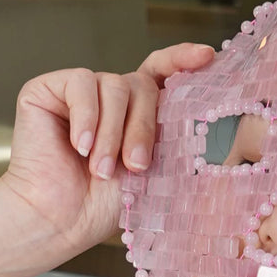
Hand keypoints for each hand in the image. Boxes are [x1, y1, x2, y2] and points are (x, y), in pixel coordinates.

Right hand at [0, 43, 213, 276]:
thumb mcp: (158, 170)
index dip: (185, 59)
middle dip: (144, 127)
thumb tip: (226, 127)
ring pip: (115, 85)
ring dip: (113, 133)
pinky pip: (81, 84)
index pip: (166, 72)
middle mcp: (116, 95)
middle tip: (136, 166)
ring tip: (101, 169)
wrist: (61, 219)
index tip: (209, 57)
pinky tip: (79, 147)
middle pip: (144, 85)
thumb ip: (179, 140)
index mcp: (143, 110)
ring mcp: (85, 90)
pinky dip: (86, 118)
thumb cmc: (109, 203)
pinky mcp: (51, 89)